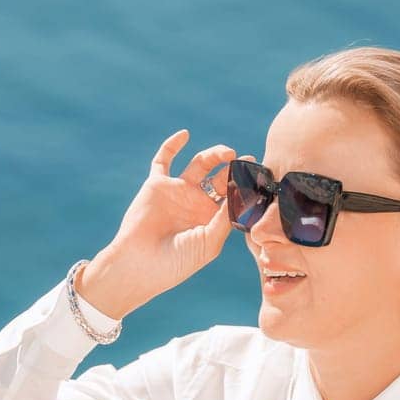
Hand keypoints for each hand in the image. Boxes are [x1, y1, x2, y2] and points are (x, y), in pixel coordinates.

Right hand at [77, 130, 255, 318]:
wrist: (140, 265)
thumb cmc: (176, 262)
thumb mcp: (208, 242)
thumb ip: (225, 217)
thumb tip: (241, 192)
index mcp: (212, 219)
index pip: (234, 196)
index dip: (246, 185)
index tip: (259, 177)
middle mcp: (197, 203)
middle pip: (222, 177)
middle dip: (235, 168)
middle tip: (247, 162)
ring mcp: (178, 192)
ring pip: (200, 164)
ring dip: (215, 154)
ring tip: (228, 153)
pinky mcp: (157, 184)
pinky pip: (163, 160)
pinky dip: (172, 145)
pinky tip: (185, 134)